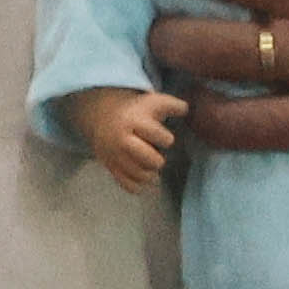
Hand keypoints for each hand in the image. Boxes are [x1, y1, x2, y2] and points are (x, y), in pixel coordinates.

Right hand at [60, 85, 182, 192]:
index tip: (164, 138)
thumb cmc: (137, 111)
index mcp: (134, 122)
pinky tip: (143, 178)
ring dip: (150, 175)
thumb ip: (174, 106)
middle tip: (156, 157)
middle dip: (157, 160)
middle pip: (149, 160)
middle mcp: (122, 140)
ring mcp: (114, 154)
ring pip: (139, 175)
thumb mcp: (154, 102)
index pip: (158, 137)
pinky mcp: (110, 166)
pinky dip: (138, 185)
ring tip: (151, 168)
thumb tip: (186, 109)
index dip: (165, 139)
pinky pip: (126, 184)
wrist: (103, 115)